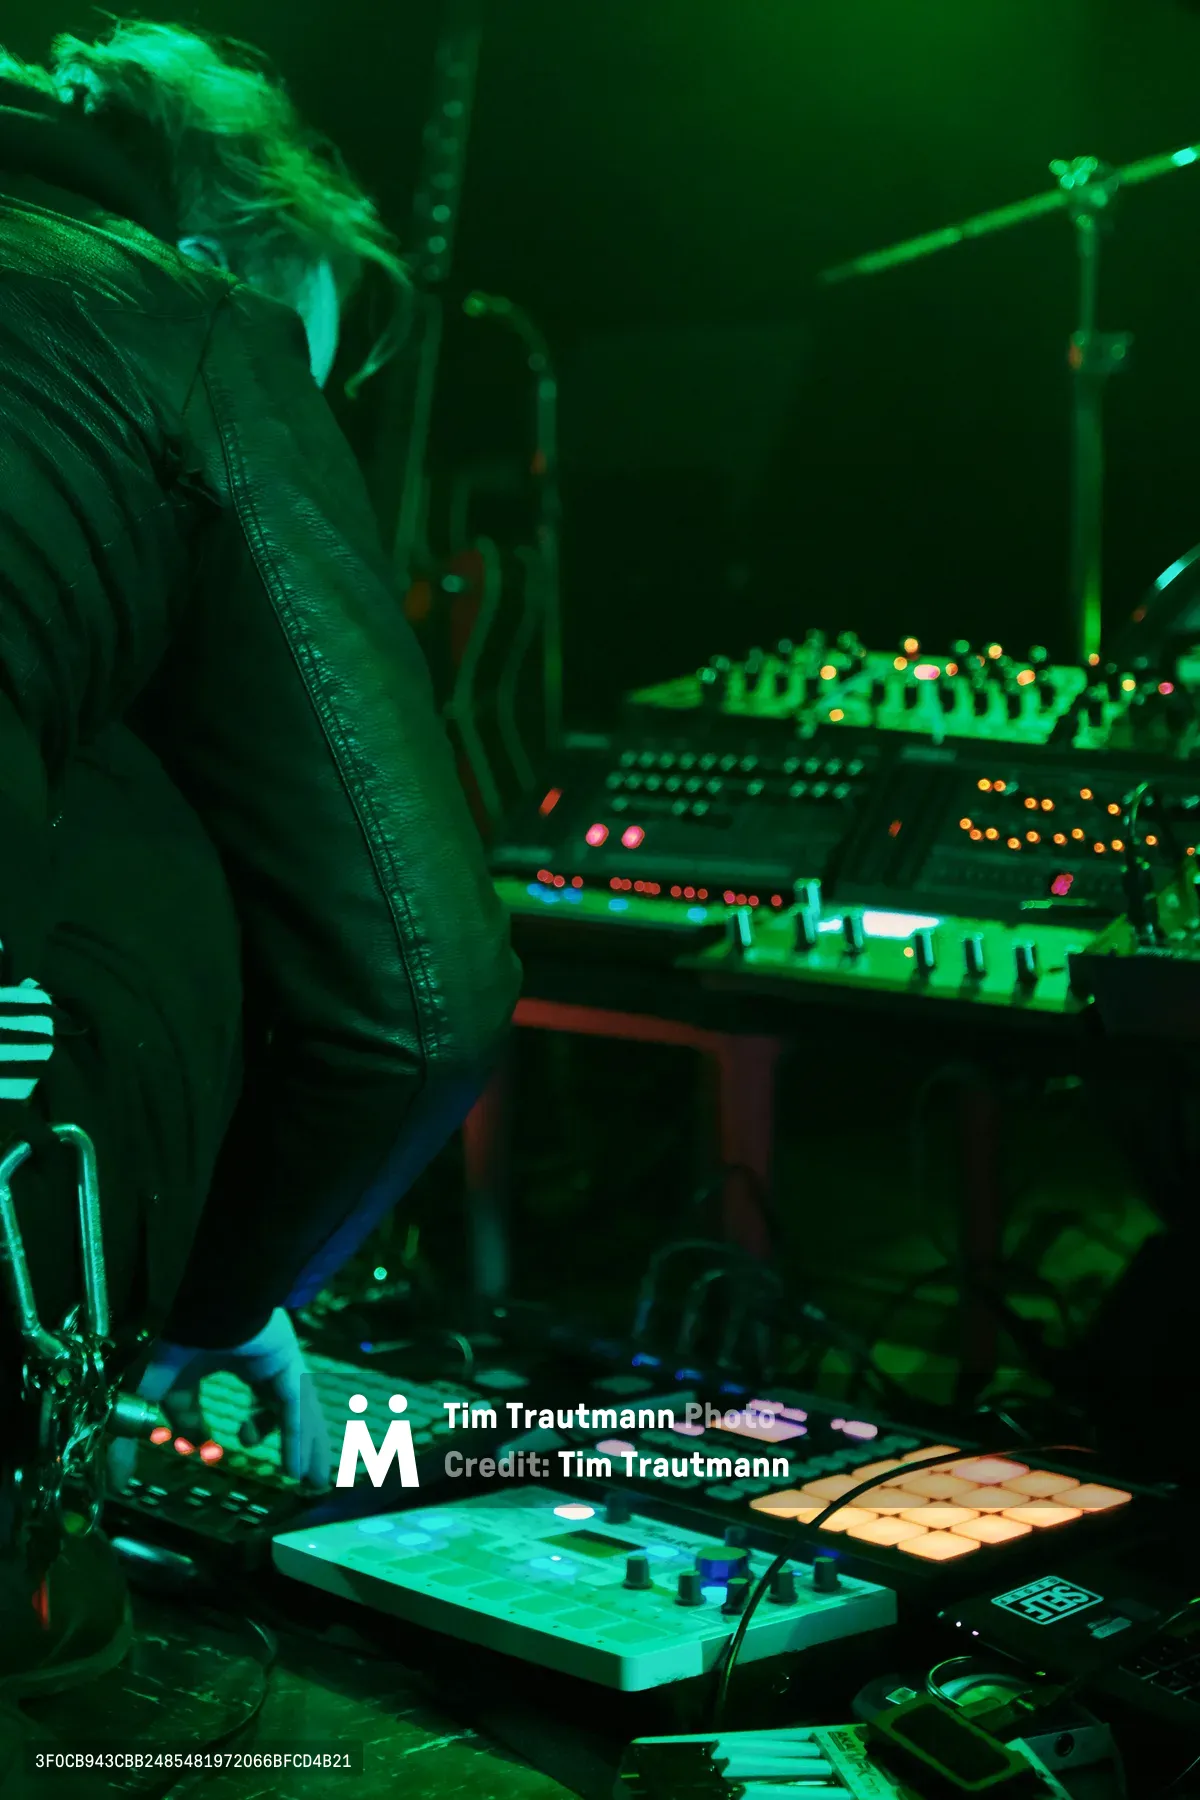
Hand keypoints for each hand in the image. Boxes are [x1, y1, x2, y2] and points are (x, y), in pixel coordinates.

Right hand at [108, 1308, 329, 1491]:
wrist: (204, 1310)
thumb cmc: (180, 1341)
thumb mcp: (155, 1391)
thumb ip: (146, 1431)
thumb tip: (118, 1477)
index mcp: (238, 1359)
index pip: (245, 1399)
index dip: (238, 1428)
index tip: (211, 1452)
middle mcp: (265, 1362)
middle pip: (288, 1410)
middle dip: (296, 1444)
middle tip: (299, 1478)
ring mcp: (281, 1363)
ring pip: (299, 1414)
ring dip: (305, 1449)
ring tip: (312, 1484)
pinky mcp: (289, 1366)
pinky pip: (296, 1412)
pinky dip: (296, 1442)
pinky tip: (295, 1470)